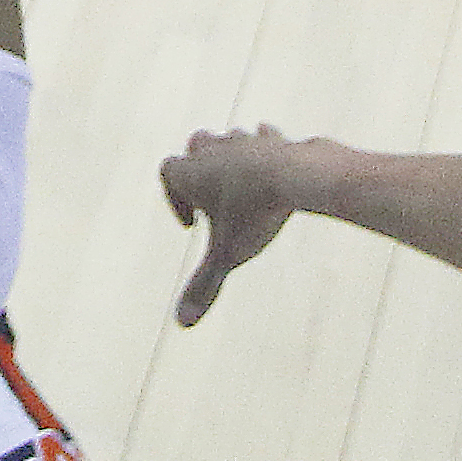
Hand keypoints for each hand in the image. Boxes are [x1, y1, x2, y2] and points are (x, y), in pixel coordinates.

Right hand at [163, 123, 313, 326]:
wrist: (294, 174)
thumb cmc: (254, 212)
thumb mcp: (228, 254)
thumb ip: (205, 285)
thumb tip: (182, 322)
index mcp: (191, 171)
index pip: (167, 172)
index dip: (175, 197)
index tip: (194, 223)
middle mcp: (212, 149)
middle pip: (194, 148)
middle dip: (199, 170)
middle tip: (214, 199)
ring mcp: (244, 140)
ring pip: (228, 140)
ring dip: (231, 160)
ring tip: (245, 189)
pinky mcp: (274, 139)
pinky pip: (264, 138)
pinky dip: (264, 150)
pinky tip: (275, 172)